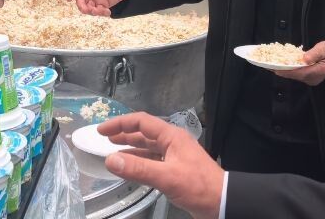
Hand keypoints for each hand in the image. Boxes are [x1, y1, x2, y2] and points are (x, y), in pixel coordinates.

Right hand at [98, 113, 223, 218]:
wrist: (223, 202)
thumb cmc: (199, 187)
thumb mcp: (167, 177)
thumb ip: (138, 169)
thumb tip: (111, 160)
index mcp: (172, 137)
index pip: (141, 122)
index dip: (120, 124)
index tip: (102, 130)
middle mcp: (173, 143)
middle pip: (144, 133)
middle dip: (124, 134)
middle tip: (104, 138)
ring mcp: (175, 156)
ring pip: (148, 148)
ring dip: (131, 148)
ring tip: (113, 151)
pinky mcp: (176, 170)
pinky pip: (153, 161)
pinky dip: (140, 162)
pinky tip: (131, 168)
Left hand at [271, 40, 324, 85]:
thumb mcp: (324, 49)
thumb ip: (314, 54)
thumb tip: (305, 59)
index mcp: (318, 72)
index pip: (300, 73)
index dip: (288, 71)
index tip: (276, 69)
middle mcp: (313, 79)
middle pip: (295, 75)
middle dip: (282, 71)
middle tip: (269, 66)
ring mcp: (311, 80)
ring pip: (294, 76)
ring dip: (284, 70)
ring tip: (271, 65)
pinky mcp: (308, 78)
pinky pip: (296, 74)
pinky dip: (288, 70)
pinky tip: (280, 66)